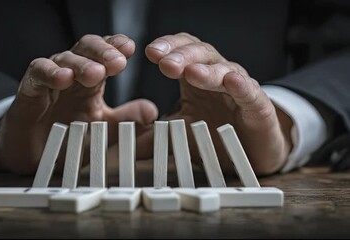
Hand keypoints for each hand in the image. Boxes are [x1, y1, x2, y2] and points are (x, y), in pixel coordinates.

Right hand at [0, 34, 157, 173]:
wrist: (36, 154)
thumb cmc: (67, 135)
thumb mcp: (102, 128)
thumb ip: (125, 118)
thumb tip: (152, 111)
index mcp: (90, 79)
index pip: (104, 53)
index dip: (116, 47)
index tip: (131, 49)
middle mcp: (71, 73)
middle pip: (86, 49)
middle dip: (103, 52)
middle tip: (118, 62)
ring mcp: (50, 79)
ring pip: (65, 59)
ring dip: (81, 64)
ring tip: (96, 73)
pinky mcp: (30, 89)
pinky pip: (38, 73)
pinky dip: (50, 73)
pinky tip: (64, 78)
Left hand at [142, 33, 292, 175]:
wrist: (251, 151)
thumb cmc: (216, 133)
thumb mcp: (179, 132)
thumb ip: (153, 134)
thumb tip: (124, 140)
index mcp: (196, 76)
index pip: (182, 50)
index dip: (168, 47)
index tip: (150, 53)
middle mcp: (218, 76)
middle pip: (201, 54)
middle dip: (182, 56)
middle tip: (164, 63)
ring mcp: (239, 89)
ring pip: (225, 70)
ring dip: (207, 70)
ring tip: (190, 72)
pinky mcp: (258, 106)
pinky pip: (251, 92)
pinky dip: (242, 86)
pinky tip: (232, 81)